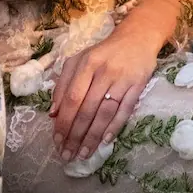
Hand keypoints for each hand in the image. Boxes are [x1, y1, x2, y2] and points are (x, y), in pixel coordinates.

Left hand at [49, 15, 162, 162]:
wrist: (137, 38)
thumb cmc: (104, 53)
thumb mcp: (79, 61)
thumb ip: (63, 83)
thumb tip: (53, 113)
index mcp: (86, 64)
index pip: (72, 98)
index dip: (64, 121)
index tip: (57, 140)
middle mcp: (103, 72)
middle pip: (87, 109)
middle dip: (75, 135)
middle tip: (68, 155)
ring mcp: (122, 79)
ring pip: (105, 113)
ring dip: (93, 136)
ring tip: (84, 154)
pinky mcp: (138, 85)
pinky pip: (125, 110)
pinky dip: (115, 126)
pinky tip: (106, 141)